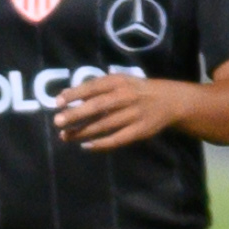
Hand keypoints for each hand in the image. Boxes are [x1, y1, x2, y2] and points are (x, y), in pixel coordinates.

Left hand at [53, 73, 190, 150]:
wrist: (170, 101)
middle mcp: (127, 97)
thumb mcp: (119, 82)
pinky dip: (101, 144)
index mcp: (119, 82)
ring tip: (65, 136)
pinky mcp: (140, 130)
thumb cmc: (135, 90)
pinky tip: (86, 146)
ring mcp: (134, 114)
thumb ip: (94, 87)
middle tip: (57, 121)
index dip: (75, 94)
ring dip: (83, 132)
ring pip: (105, 125)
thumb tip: (65, 96)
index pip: (94, 87)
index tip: (57, 102)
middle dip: (77, 114)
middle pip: (99, 106)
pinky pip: (118, 139)